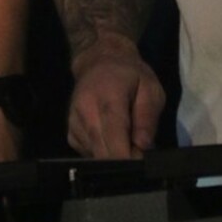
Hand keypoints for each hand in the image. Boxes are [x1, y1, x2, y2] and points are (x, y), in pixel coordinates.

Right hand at [68, 40, 164, 157]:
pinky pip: (88, 153)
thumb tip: (143, 147)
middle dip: (123, 161)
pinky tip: (111, 135)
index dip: (131, 160)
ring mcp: (74, 125)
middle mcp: (85, 114)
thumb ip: (148, 117)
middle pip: (103, 155)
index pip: (115, 142)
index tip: (143, 160)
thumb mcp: (150, 88)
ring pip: (96, 157)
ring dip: (113, 155)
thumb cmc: (130, 74)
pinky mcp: (70, 134)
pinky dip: (102, 151)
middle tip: (138, 151)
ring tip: (126, 137)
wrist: (100, 60)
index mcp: (108, 100)